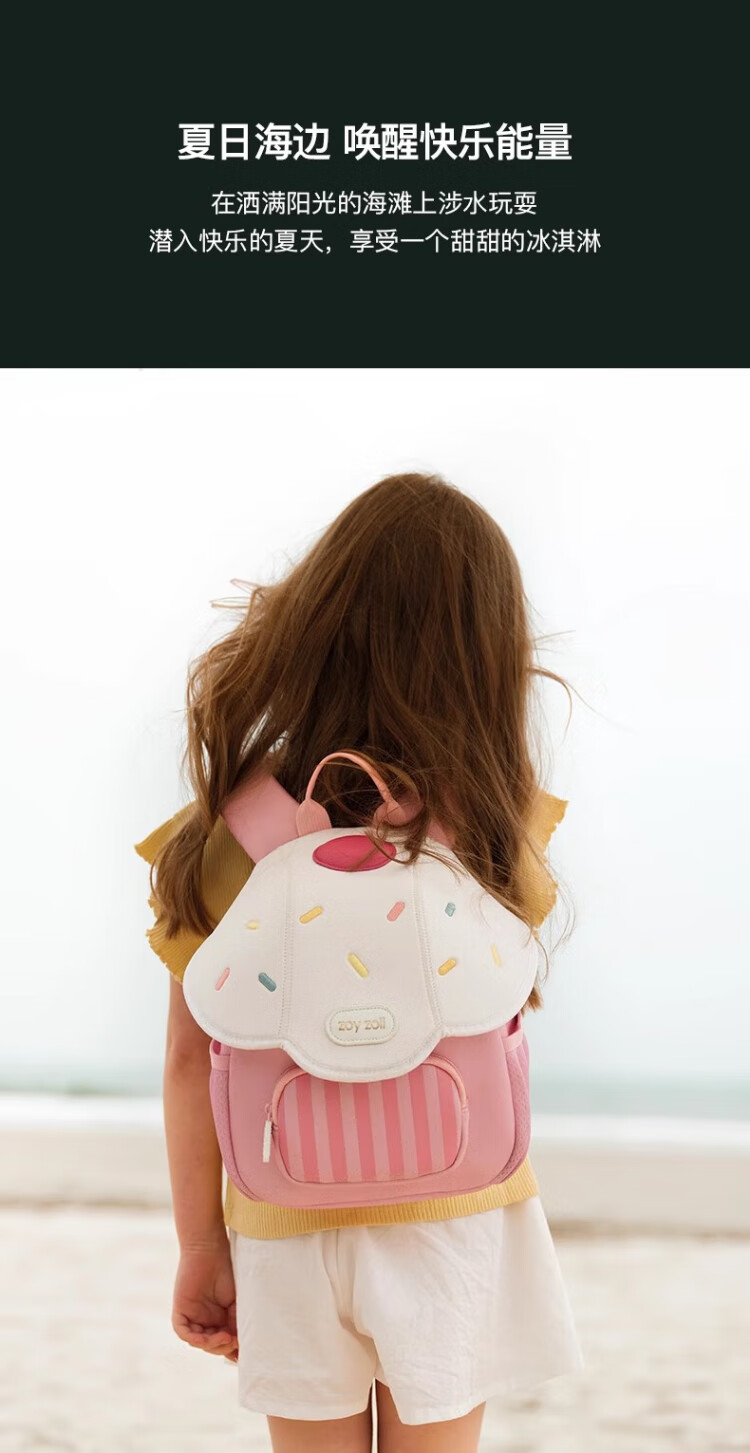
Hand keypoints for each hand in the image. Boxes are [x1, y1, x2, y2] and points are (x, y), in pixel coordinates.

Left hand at [172, 1241, 238, 1360]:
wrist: (211, 1249)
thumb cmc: (227, 1270)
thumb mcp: (237, 1300)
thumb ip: (238, 1321)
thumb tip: (243, 1345)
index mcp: (219, 1318)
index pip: (224, 1342)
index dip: (232, 1350)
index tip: (244, 1354)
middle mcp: (205, 1319)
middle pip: (211, 1345)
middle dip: (223, 1347)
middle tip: (235, 1341)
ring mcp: (192, 1315)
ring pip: (198, 1341)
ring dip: (212, 1344)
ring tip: (226, 1337)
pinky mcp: (180, 1310)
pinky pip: (183, 1331)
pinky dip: (194, 1338)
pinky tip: (206, 1338)